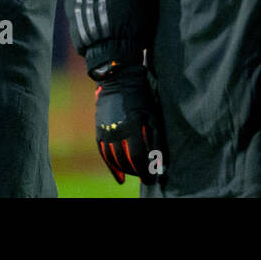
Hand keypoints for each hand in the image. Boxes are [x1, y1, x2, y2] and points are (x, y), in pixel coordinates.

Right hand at [94, 65, 164, 184]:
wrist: (119, 81)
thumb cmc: (142, 97)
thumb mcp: (153, 115)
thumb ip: (156, 138)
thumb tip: (160, 160)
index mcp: (132, 127)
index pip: (138, 158)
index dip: (145, 171)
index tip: (152, 178)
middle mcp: (116, 132)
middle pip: (126, 161)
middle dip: (137, 172)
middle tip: (146, 177)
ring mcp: (105, 132)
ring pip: (114, 160)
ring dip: (126, 171)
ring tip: (136, 175)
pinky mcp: (99, 131)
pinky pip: (104, 154)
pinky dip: (112, 168)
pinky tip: (120, 177)